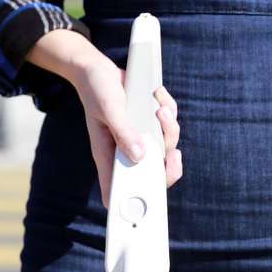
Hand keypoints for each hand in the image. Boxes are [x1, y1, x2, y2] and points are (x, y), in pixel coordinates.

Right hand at [27, 29, 182, 206]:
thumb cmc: (97, 91)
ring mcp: (138, 138)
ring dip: (169, 128)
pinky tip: (158, 96)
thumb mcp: (109, 109)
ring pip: (165, 147)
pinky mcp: (148, 123)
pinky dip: (169, 110)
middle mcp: (124, 150)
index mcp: (108, 155)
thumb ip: (123, 133)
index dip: (134, 201)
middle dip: (168, 166)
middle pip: (151, 174)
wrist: (99, 70)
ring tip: (160, 109)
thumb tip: (140, 156)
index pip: (117, 190)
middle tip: (175, 155)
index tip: (150, 198)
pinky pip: (168, 125)